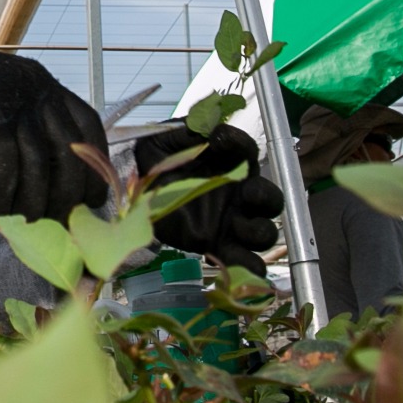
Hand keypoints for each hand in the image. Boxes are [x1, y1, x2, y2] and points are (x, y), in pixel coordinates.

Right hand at [0, 36, 108, 225]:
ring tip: (21, 229)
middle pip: (70, 151)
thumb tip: (48, 188)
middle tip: (56, 225)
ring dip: (32, 205)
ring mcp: (13, 98)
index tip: (93, 196)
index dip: (95, 164)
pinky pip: (5, 168)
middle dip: (66, 195)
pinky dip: (2, 198)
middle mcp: (35, 86)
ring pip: (38, 165)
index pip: (88, 124)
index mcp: (43, 83)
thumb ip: (24, 134)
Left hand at [134, 122, 283, 271]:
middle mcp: (238, 192)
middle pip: (270, 198)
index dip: (238, 144)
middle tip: (247, 193)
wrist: (132, 190)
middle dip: (264, 196)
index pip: (246, 150)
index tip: (217, 140)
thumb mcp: (165, 138)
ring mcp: (231, 220)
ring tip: (240, 227)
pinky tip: (250, 272)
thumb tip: (206, 129)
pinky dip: (251, 268)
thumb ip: (187, 131)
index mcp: (229, 162)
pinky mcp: (217, 243)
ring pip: (264, 230)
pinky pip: (243, 259)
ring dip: (259, 231)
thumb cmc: (155, 160)